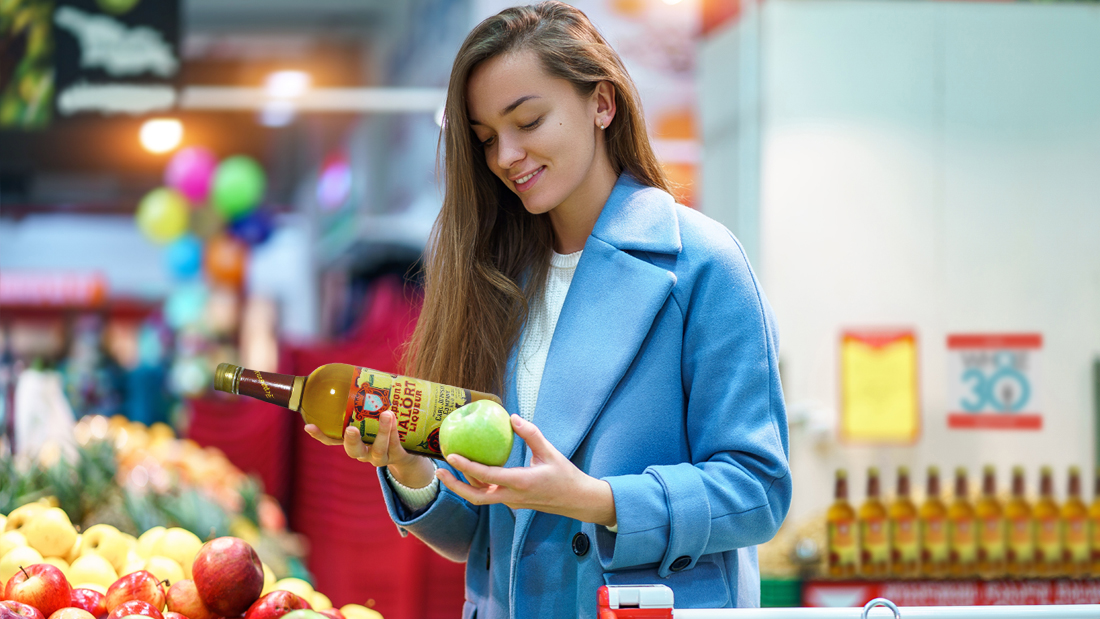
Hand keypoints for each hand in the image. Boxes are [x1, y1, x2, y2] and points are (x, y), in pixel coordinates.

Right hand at [303, 411, 435, 487]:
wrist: (407, 453)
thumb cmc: (385, 429)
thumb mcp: (374, 416)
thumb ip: (366, 399)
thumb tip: (358, 372)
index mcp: (353, 441)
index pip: (332, 440)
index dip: (320, 435)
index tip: (308, 426)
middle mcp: (364, 452)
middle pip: (353, 451)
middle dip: (351, 440)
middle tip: (351, 429)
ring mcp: (380, 457)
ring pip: (378, 449)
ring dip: (383, 432)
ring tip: (387, 414)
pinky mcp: (396, 457)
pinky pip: (395, 447)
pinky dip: (394, 433)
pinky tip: (396, 420)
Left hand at [435, 415, 616, 526]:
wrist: (576, 500)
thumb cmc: (565, 474)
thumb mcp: (550, 451)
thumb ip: (531, 433)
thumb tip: (512, 417)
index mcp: (520, 483)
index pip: (487, 476)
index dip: (467, 467)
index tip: (451, 456)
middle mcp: (512, 497)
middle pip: (475, 497)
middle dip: (455, 486)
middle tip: (439, 472)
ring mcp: (511, 502)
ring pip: (481, 497)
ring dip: (464, 485)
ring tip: (448, 469)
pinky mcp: (512, 503)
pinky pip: (490, 494)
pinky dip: (478, 484)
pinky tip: (472, 470)